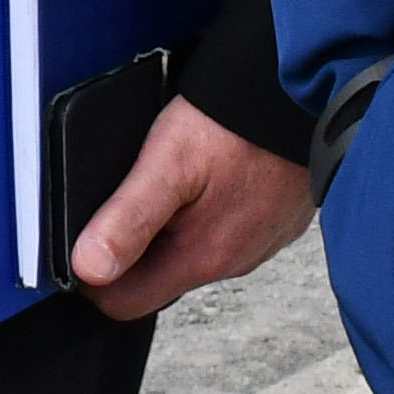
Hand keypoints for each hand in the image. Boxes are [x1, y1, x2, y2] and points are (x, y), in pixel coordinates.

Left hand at [67, 96, 317, 319]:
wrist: (305, 90)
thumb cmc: (238, 123)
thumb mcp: (168, 162)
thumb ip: (129, 218)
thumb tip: (88, 268)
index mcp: (202, 258)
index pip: (125, 304)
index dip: (96, 276)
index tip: (88, 233)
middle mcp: (234, 260)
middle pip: (159, 276)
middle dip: (134, 245)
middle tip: (127, 190)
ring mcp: (260, 241)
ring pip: (194, 249)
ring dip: (172, 223)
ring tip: (167, 173)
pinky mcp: (277, 218)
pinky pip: (228, 225)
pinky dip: (209, 205)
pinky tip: (207, 169)